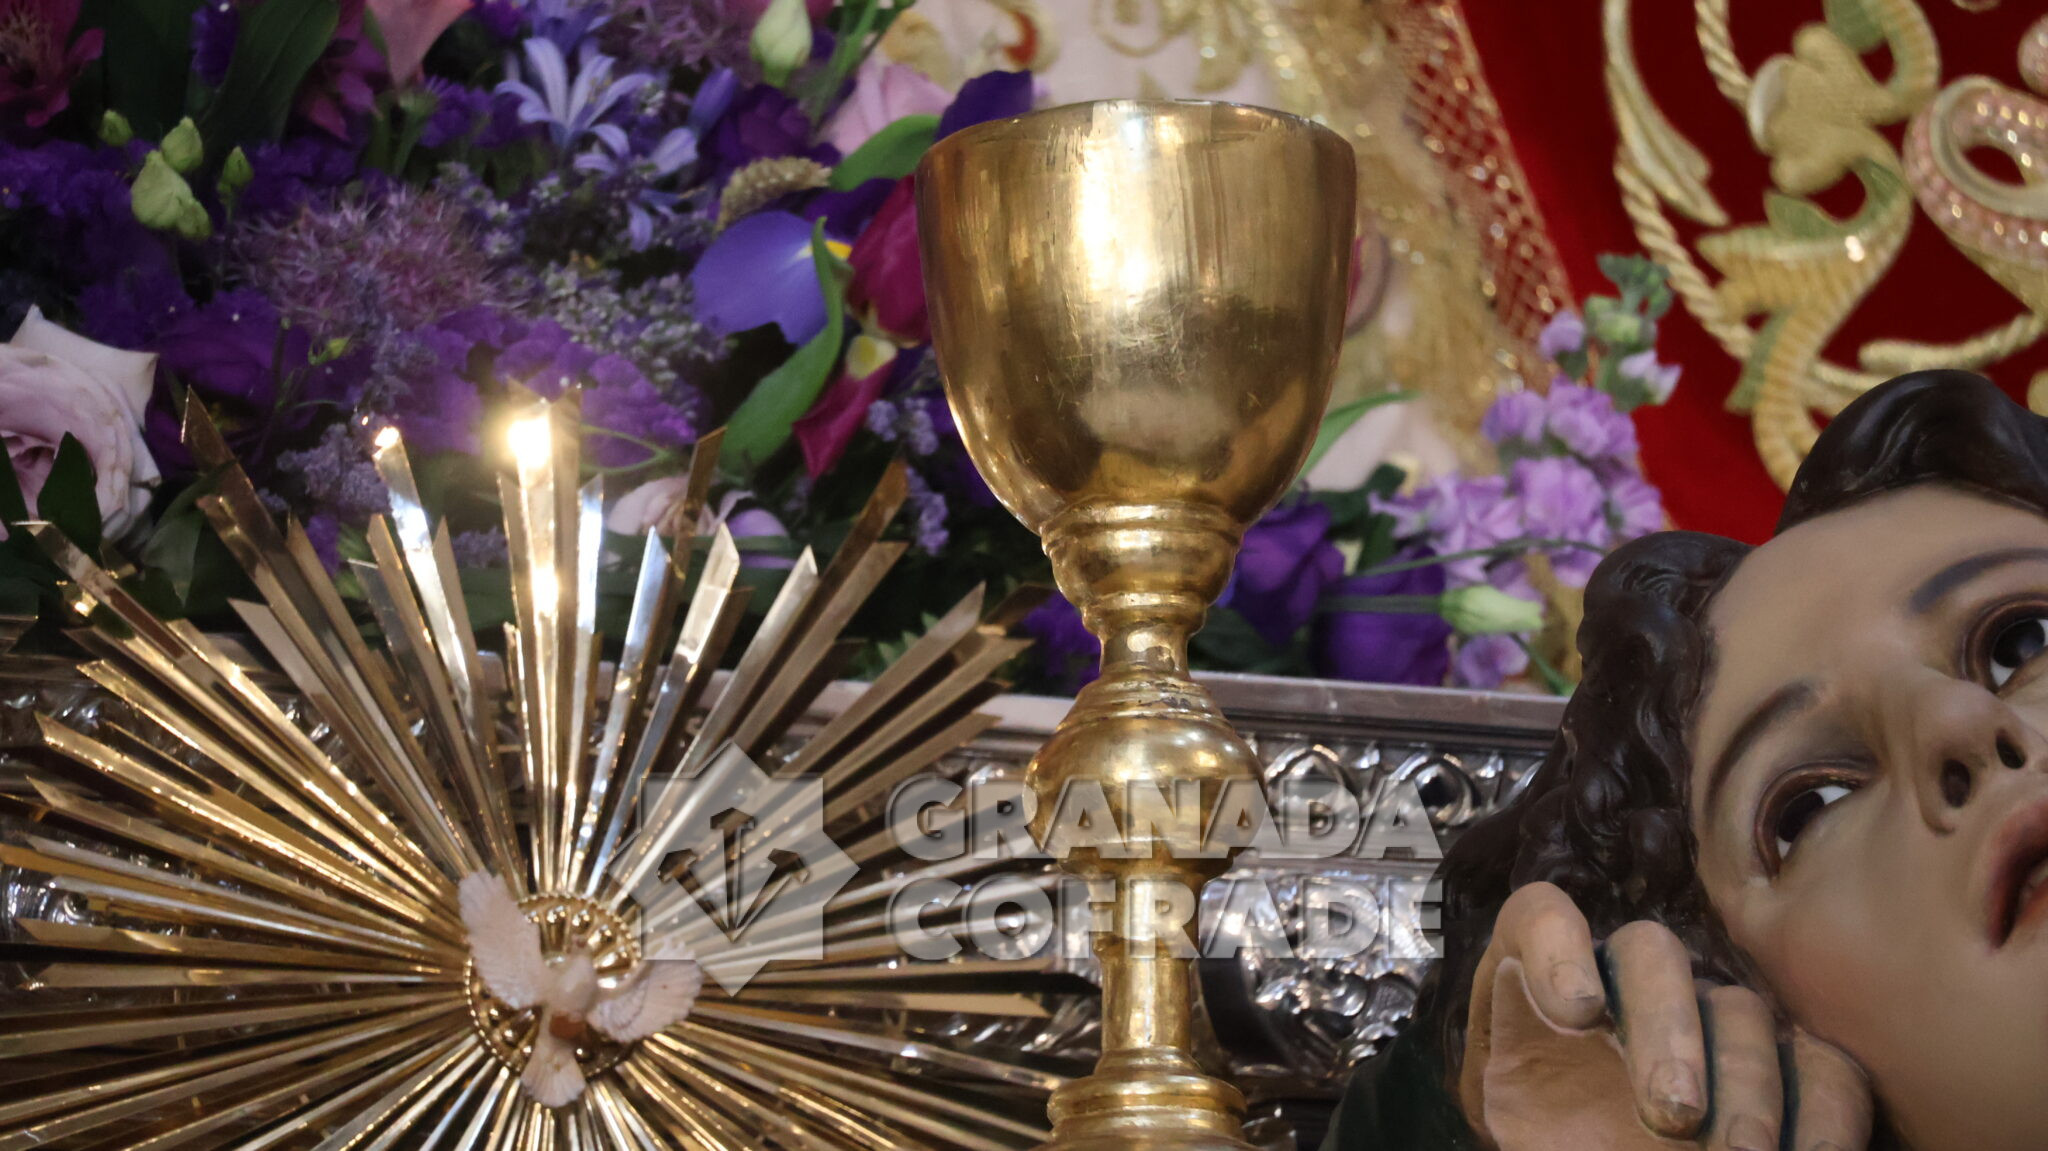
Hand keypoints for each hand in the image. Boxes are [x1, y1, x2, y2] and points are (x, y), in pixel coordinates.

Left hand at [1458, 882, 1873, 1150]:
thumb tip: (1540, 1090)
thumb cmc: (1542, 1134)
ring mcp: (1714, 1009)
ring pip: (1741, 1010)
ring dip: (1744, 1085)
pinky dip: (1823, 1117)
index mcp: (1542, 969)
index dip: (1557, 948)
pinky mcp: (1787, 1058)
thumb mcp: (1511, 1114)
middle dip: (1666, 1032)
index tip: (1574, 1011)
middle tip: (1671, 1113)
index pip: (1541, 918)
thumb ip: (1518, 1088)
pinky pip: (1822, 1068)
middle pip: (1652, 956)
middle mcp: (1631, 972)